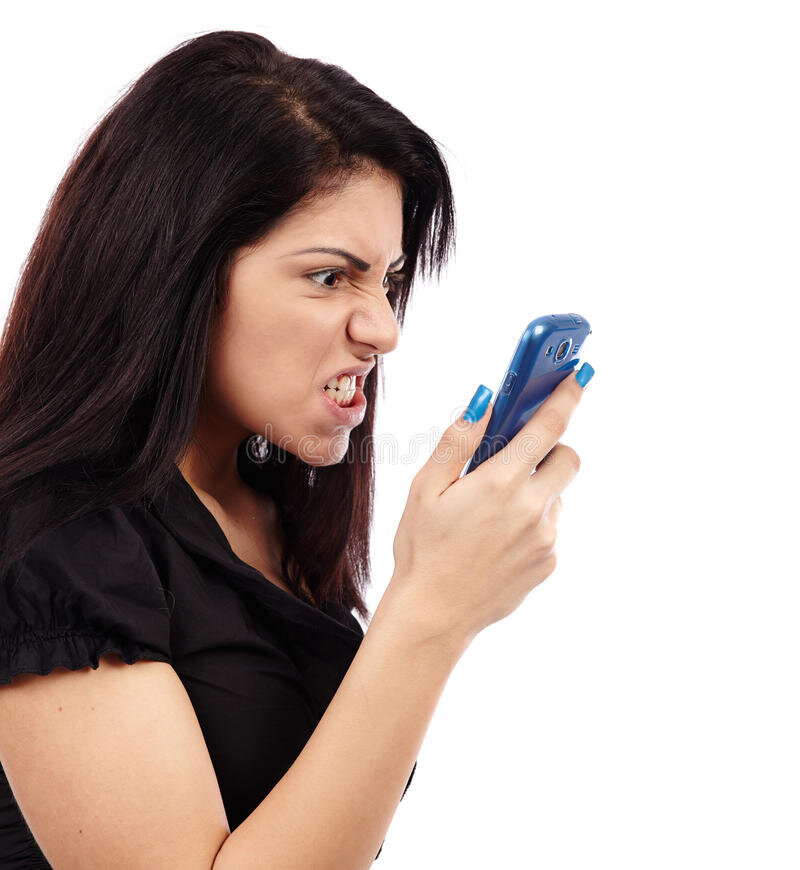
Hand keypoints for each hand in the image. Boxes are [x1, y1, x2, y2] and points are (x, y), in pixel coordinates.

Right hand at [389, 369, 588, 648]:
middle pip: (569, 458)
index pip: (548, 425)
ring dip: (535, 491)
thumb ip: (459, 439)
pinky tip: (497, 540)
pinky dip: (531, 522)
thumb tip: (485, 400)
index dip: (566, 394)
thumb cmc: (423, 548)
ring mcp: (546, 538)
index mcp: (501, 482)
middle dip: (551, 449)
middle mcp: (533, 508)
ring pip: (556, 495)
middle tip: (518, 458)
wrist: (434, 615)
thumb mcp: (427, 487)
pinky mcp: (550, 562)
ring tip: (491, 514)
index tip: (581, 373)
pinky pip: (549, 527)